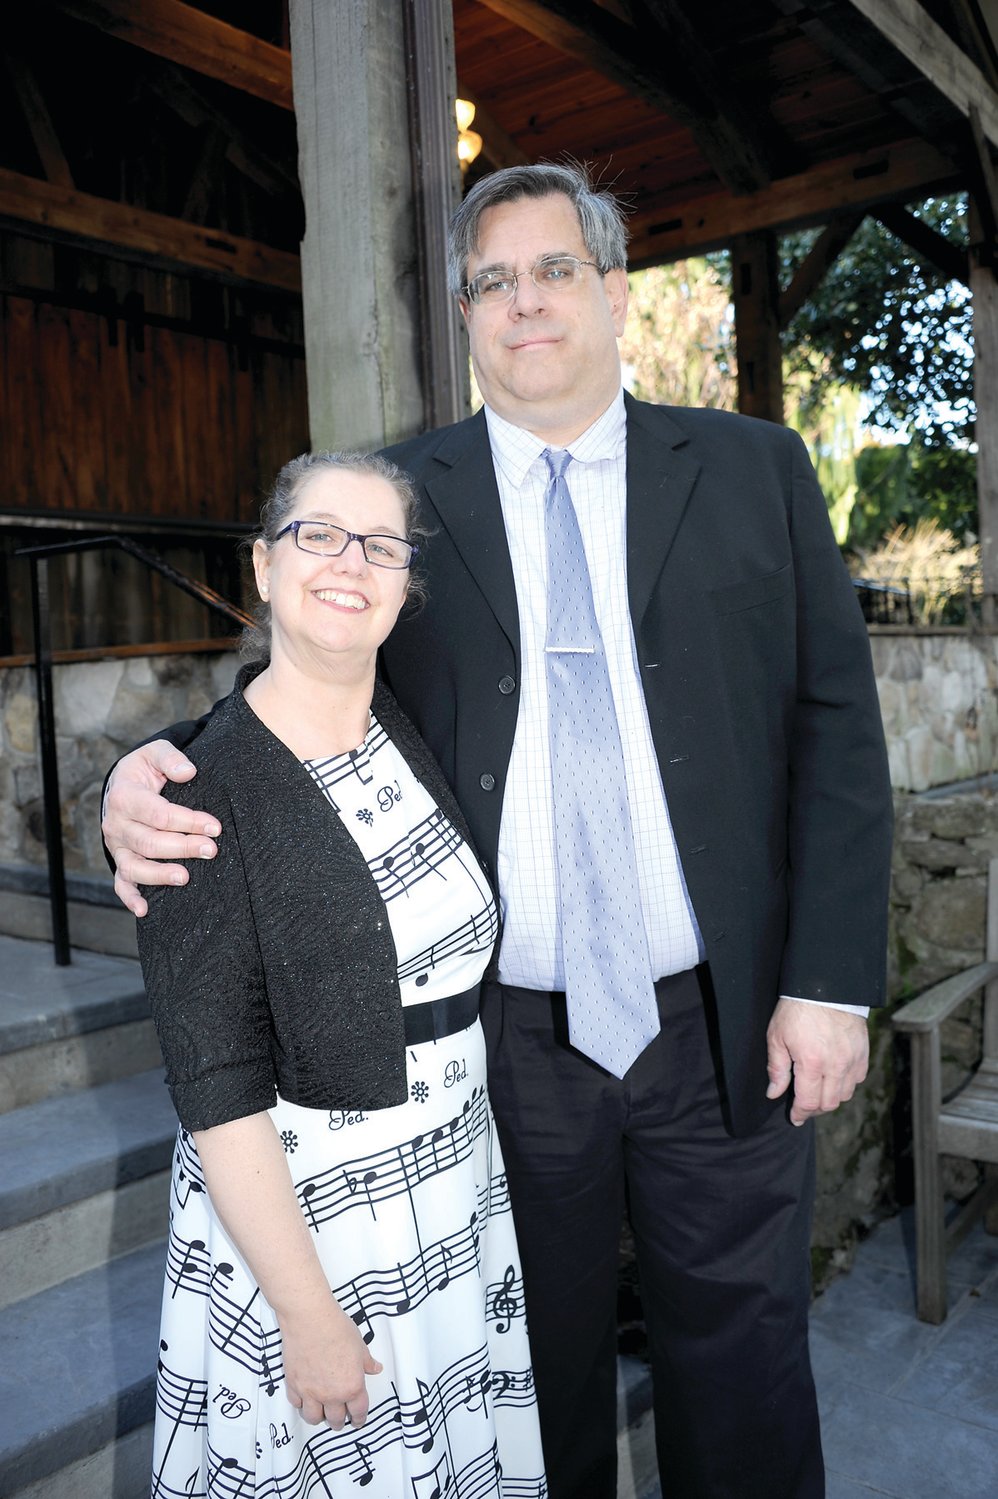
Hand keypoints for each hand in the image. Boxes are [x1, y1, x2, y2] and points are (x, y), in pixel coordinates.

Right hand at [102, 741, 219, 915]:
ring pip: (134, 866)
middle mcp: (116, 824)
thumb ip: (171, 758)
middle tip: (211, 850)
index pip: (158, 814)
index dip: (187, 821)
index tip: (214, 826)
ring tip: (186, 877)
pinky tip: (145, 910)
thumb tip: (189, 772)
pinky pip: (121, 883)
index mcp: (125, 797)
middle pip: (149, 842)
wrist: (123, 784)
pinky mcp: (120, 861)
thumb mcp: (155, 753)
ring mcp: (116, 846)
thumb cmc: (145, 770)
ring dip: (160, 875)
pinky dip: (130, 898)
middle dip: (182, 847)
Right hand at [281, 1299, 382, 1428]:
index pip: (358, 1412)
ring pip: (313, 1418)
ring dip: (319, 1417)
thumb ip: (367, 1362)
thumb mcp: (360, 1345)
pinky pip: (297, 1403)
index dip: (359, 1419)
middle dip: (339, 1422)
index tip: (358, 1421)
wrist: (310, 1319)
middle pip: (335, 1420)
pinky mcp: (294, 1384)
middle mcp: (331, 1395)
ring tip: (321, 1412)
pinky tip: (304, 1398)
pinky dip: (301, 1403)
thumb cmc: (336, 1329)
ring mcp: (310, 1392)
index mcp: (352, 1386)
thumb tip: (375, 1368)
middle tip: (339, 1420)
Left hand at [765, 999, 868, 1125]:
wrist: (825, 986)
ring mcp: (852, 1059)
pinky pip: (857, 1079)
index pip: (809, 1102)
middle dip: (814, 1109)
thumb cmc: (797, 1009)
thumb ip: (777, 1068)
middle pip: (829, 1103)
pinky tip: (834, 1078)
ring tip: (818, 1092)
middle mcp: (836, 1065)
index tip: (795, 1117)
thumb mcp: (777, 1037)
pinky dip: (846, 1084)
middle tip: (803, 1106)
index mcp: (812, 1063)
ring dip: (831, 1098)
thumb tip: (774, 1093)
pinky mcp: (863, 1053)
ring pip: (845, 1094)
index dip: (800, 1113)